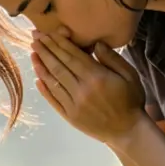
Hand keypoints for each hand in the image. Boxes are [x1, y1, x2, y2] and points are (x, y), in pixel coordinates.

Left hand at [31, 29, 145, 143]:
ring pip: (53, 81)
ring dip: (41, 66)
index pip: (72, 55)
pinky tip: (37, 78)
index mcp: (96, 77)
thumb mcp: (130, 75)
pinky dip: (44, 89)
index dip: (58, 43)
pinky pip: (53, 100)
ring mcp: (74, 104)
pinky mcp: (70, 117)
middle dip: (45, 49)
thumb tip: (96, 43)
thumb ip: (112, 58)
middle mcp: (82, 89)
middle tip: (34, 37)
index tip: (47, 33)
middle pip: (59, 65)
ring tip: (33, 53)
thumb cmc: (131, 100)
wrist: (128, 132)